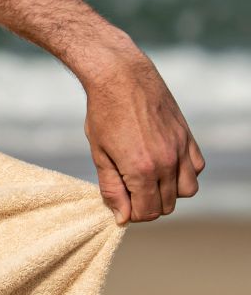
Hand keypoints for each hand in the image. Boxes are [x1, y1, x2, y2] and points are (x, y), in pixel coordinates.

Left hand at [79, 44, 204, 223]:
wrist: (120, 77)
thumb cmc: (103, 114)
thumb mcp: (99, 154)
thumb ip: (111, 188)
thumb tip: (121, 217)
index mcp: (141, 169)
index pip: (147, 212)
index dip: (131, 214)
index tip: (120, 203)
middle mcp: (166, 162)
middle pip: (166, 205)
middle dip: (147, 204)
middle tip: (128, 188)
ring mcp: (181, 149)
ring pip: (187, 191)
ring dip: (168, 192)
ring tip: (146, 177)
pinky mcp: (188, 137)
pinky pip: (196, 168)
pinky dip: (184, 172)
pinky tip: (163, 162)